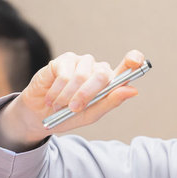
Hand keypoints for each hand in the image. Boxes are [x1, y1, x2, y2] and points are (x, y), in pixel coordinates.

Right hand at [0, 49, 146, 149]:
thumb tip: (133, 90)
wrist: (40, 117)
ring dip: (68, 96)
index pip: (127, 64)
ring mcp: (80, 62)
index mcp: (108, 82)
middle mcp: (96, 68)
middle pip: (102, 74)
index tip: (136, 62)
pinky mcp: (63, 60)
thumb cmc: (68, 115)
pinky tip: (51, 98)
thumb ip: (110, 102)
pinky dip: (57, 91)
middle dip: (87, 95)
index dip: (133, 60)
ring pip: (82, 76)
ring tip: (59, 105)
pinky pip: (65, 75)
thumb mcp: (91, 114)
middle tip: (74, 108)